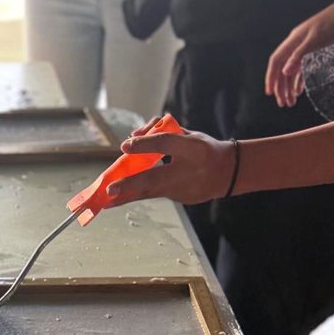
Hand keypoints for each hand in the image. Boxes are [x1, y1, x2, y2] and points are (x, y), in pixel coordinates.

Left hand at [103, 116, 235, 205]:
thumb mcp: (188, 135)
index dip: (146, 144)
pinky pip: (154, 193)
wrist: (228, 172)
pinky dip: (137, 194)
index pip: (166, 143)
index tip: (125, 145)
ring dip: (125, 196)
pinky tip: (118, 199)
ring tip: (104, 202)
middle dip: (130, 185)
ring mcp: (184, 188)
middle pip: (154, 177)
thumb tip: (131, 139)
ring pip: (149, 192)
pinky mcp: (180, 198)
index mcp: (193, 147)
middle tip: (110, 189)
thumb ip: (160, 132)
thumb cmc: (202, 148)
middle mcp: (188, 169)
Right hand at [265, 0, 333, 107]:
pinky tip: (299, 91)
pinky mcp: (315, 51)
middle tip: (283, 103)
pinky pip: (301, 69)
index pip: (276, 61)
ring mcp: (305, 48)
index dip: (271, 77)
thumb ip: (300, 55)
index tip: (269, 93)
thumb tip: (285, 72)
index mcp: (293, 40)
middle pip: (282, 69)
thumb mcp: (317, 39)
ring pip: (291, 71)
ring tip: (291, 102)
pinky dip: (299, 81)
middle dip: (281, 87)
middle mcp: (296, 45)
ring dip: (289, 86)